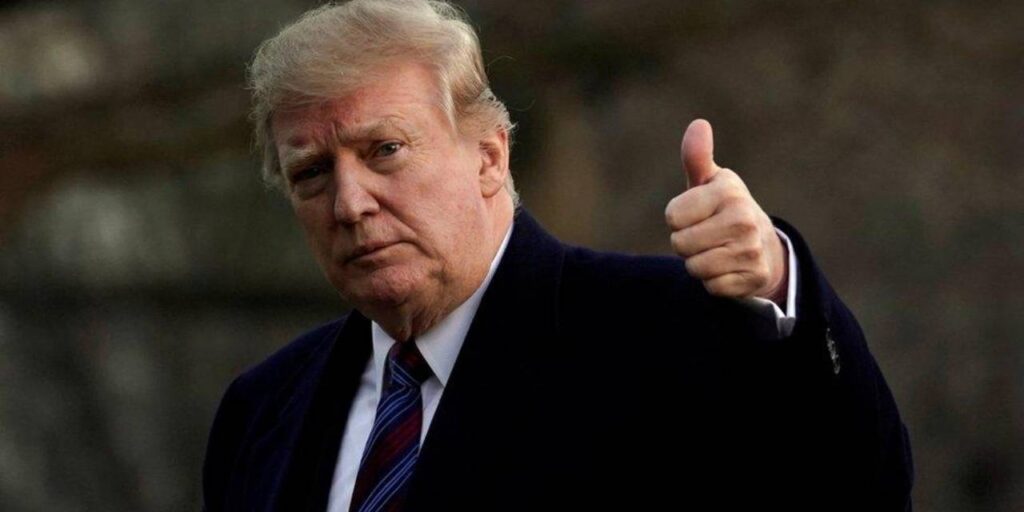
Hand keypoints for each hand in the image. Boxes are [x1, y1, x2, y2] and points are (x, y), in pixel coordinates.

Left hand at [664, 119, 786, 301]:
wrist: (764, 246)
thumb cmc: (724, 209)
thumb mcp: (710, 182)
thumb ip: (697, 157)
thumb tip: (698, 124)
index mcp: (729, 192)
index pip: (673, 217)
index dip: (678, 218)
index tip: (697, 214)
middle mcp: (744, 219)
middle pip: (680, 244)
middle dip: (686, 243)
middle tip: (707, 235)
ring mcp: (751, 250)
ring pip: (694, 267)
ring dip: (698, 263)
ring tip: (716, 250)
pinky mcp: (753, 277)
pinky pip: (711, 286)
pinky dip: (714, 281)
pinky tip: (728, 267)